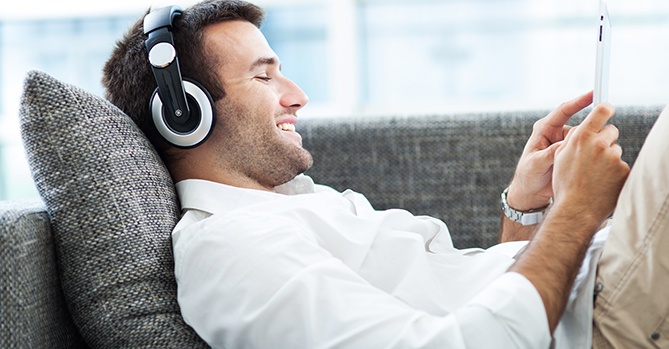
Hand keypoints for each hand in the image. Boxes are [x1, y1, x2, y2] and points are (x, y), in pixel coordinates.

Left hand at [507, 91, 591, 210]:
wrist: (531, 192)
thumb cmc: (528, 176)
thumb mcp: (535, 164)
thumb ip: (549, 154)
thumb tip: (564, 145)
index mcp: (544, 130)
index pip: (563, 111)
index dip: (579, 102)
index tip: (593, 94)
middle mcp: (556, 134)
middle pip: (580, 124)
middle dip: (593, 126)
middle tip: (605, 129)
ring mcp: (566, 144)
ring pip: (587, 137)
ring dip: (595, 141)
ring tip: (600, 150)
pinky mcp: (573, 154)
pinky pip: (588, 148)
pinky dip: (595, 151)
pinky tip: (600, 158)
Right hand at [552, 103, 629, 229]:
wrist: (576, 209)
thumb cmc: (564, 184)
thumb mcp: (559, 157)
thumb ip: (572, 139)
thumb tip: (582, 128)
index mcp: (581, 138)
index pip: (601, 111)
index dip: (605, 109)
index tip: (608, 110)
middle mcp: (599, 144)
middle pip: (611, 131)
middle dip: (605, 139)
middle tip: (595, 154)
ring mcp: (613, 157)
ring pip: (616, 150)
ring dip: (609, 158)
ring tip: (595, 174)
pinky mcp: (623, 170)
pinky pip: (621, 166)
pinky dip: (614, 173)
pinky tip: (603, 182)